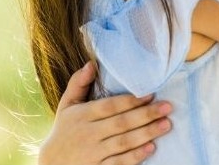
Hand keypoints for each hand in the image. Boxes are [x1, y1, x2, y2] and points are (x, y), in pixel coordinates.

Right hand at [38, 62, 172, 164]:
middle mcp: (87, 134)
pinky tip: (151, 148)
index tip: (151, 94)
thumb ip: (78, 83)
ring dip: (146, 134)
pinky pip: (119, 163)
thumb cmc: (64, 130)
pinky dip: (135, 156)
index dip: (130, 100)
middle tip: (167, 107)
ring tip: (166, 125)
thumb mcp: (66, 105)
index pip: (109, 106)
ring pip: (123, 143)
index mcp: (81, 115)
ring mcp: (93, 153)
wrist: (52, 164)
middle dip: (146, 115)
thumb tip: (92, 63)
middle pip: (120, 123)